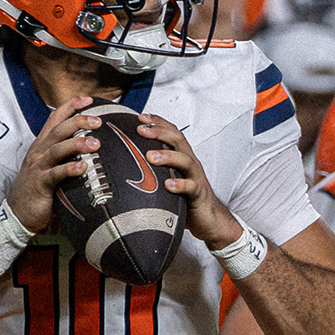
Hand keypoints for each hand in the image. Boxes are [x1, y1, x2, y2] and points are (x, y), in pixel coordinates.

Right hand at [6, 98, 106, 231]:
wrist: (18, 214)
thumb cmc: (38, 190)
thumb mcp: (50, 167)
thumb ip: (65, 156)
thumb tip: (93, 149)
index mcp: (41, 145)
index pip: (55, 119)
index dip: (71, 107)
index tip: (89, 99)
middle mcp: (39, 152)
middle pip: (58, 130)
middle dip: (78, 122)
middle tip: (98, 121)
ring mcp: (38, 167)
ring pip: (57, 149)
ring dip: (76, 144)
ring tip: (95, 143)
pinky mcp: (40, 184)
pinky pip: (56, 174)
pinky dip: (69, 169)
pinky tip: (83, 168)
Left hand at [136, 113, 240, 247]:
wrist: (209, 218)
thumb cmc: (185, 197)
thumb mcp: (169, 177)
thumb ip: (155, 168)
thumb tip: (126, 161)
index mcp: (182, 156)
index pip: (172, 132)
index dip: (158, 122)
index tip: (140, 117)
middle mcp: (190, 163)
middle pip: (177, 140)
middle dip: (159, 132)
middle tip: (140, 130)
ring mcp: (195, 177)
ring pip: (185, 160)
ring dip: (167, 156)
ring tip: (151, 156)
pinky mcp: (198, 194)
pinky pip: (191, 187)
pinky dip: (180, 185)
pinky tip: (168, 185)